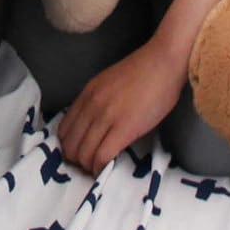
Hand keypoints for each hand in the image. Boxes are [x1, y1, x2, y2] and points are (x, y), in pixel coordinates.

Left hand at [57, 36, 186, 175]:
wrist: (165, 61)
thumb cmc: (145, 71)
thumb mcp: (110, 83)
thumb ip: (98, 101)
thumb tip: (93, 126)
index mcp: (87, 93)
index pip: (63, 130)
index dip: (69, 146)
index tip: (81, 151)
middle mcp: (92, 105)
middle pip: (70, 146)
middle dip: (77, 160)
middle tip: (90, 163)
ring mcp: (107, 116)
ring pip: (83, 155)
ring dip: (89, 166)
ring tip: (100, 166)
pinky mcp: (124, 128)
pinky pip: (102, 157)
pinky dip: (101, 168)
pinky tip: (108, 167)